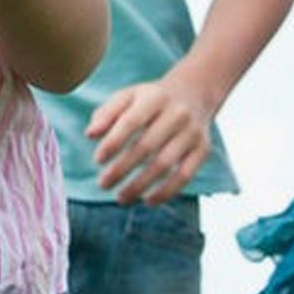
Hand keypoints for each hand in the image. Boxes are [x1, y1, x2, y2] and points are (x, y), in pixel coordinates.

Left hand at [86, 77, 220, 202]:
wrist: (195, 93)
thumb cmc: (150, 100)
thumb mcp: (128, 97)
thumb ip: (106, 114)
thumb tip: (90, 135)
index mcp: (154, 97)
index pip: (131, 121)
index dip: (113, 142)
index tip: (98, 160)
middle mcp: (177, 114)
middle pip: (146, 146)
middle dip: (122, 169)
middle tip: (103, 184)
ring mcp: (192, 132)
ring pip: (165, 164)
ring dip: (140, 185)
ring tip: (121, 198)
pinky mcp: (203, 149)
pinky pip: (185, 175)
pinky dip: (166, 192)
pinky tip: (148, 201)